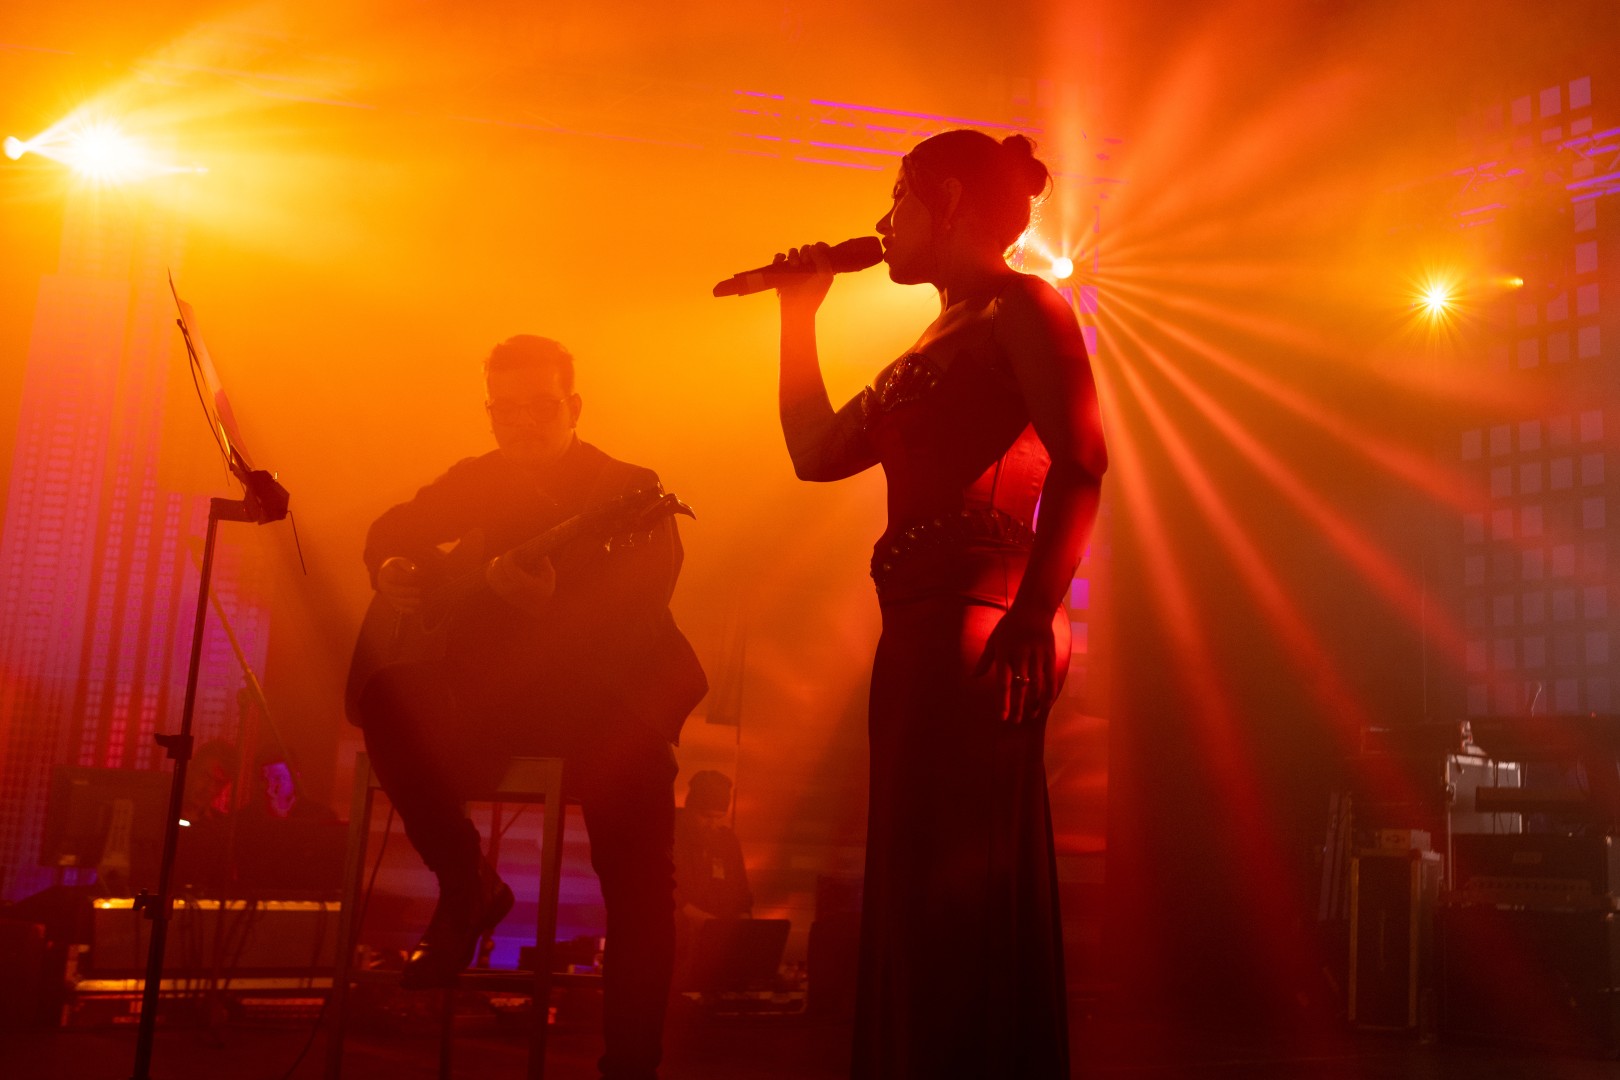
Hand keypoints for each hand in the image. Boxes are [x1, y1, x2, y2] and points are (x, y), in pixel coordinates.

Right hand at [376, 557, 422, 614]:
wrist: (387, 574)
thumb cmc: (397, 567)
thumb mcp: (400, 562)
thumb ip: (407, 565)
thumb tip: (415, 571)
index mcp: (386, 573)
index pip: (395, 577)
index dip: (406, 578)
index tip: (416, 578)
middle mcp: (384, 584)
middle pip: (394, 591)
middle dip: (407, 592)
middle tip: (419, 591)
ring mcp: (387, 594)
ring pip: (395, 600)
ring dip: (407, 602)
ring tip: (418, 601)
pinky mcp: (391, 600)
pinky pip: (396, 606)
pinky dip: (404, 609)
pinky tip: (413, 610)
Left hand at [485, 553, 555, 614]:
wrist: (538, 607)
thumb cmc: (544, 588)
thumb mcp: (549, 575)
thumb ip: (544, 562)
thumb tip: (538, 551)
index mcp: (525, 584)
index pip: (510, 568)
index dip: (509, 557)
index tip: (512, 552)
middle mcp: (513, 590)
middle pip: (499, 571)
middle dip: (500, 561)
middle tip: (505, 556)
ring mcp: (506, 593)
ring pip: (493, 577)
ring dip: (493, 566)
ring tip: (497, 560)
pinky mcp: (502, 594)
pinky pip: (492, 582)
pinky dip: (490, 573)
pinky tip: (494, 566)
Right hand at [775, 242, 834, 315]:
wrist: (798, 308)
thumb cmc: (814, 295)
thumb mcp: (826, 277)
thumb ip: (823, 260)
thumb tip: (812, 247)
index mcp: (819, 266)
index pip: (820, 249)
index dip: (820, 246)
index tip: (819, 249)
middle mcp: (807, 266)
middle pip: (805, 249)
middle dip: (805, 251)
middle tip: (805, 261)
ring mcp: (794, 268)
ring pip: (792, 252)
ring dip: (793, 254)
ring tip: (794, 265)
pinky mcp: (781, 272)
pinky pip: (778, 259)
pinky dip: (779, 256)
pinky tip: (782, 259)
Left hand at [973, 605, 1058, 724]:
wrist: (1033, 609)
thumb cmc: (1009, 626)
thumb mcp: (994, 640)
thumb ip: (985, 660)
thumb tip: (973, 676)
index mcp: (1004, 654)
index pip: (1003, 683)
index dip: (1003, 702)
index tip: (1002, 717)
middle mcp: (1020, 656)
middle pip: (1020, 688)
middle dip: (1018, 707)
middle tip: (1015, 722)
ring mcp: (1037, 656)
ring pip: (1037, 686)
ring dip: (1034, 703)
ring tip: (1031, 715)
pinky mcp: (1050, 655)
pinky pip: (1051, 679)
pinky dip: (1049, 693)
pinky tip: (1046, 704)